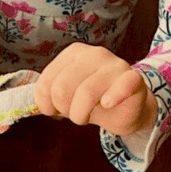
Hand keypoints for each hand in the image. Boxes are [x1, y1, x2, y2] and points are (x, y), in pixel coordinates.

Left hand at [35, 43, 157, 136]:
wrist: (125, 110)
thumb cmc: (93, 102)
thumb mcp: (67, 97)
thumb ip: (49, 95)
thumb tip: (38, 105)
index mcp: (73, 54)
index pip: (46, 82)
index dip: (47, 105)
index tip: (55, 112)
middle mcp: (93, 54)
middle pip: (62, 88)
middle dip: (65, 110)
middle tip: (75, 115)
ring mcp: (114, 64)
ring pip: (86, 92)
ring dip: (81, 115)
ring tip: (86, 118)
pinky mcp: (132, 78)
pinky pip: (120, 87)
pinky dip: (111, 99)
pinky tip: (107, 105)